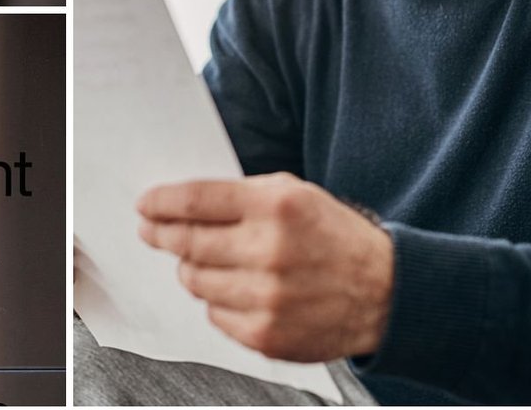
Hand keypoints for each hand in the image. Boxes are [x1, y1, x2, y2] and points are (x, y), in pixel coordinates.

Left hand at [137, 172, 392, 362]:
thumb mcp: (294, 194)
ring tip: (205, 261)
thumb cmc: (332, 236)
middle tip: (152, 232)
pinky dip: (217, 300)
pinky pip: (214, 314)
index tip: (145, 206)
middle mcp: (270, 251)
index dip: (161, 203)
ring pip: (195, 281)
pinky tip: (237, 289)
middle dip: (163, 235)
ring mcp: (268, 297)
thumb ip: (240, 195)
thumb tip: (180, 205)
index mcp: (276, 206)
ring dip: (191, 269)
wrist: (385, 292)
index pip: (196, 201)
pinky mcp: (267, 335)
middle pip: (188, 243)